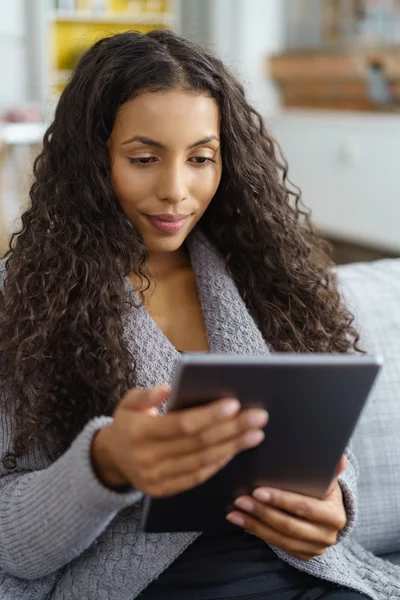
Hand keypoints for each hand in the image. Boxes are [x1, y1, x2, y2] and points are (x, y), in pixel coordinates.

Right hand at [91, 385, 267, 496]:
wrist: (111, 459)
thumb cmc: (127, 422)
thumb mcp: (128, 402)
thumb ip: (146, 395)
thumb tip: (167, 389)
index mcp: (138, 433)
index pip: (181, 424)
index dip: (209, 415)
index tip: (234, 404)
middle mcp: (147, 459)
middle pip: (198, 444)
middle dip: (232, 429)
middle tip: (258, 417)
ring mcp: (156, 479)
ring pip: (202, 462)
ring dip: (232, 447)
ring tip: (255, 433)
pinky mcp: (164, 491)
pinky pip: (197, 477)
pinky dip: (218, 463)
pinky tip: (235, 450)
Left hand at [226, 456, 347, 560]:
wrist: (328, 513)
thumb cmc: (323, 489)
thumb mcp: (328, 479)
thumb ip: (331, 468)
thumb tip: (339, 456)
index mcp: (334, 515)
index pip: (303, 507)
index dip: (280, 500)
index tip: (258, 491)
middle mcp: (327, 535)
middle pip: (288, 525)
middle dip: (261, 512)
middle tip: (240, 500)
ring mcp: (315, 548)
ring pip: (279, 538)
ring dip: (253, 524)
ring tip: (235, 511)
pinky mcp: (302, 554)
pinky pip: (276, 544)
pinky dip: (256, 531)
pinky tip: (240, 521)